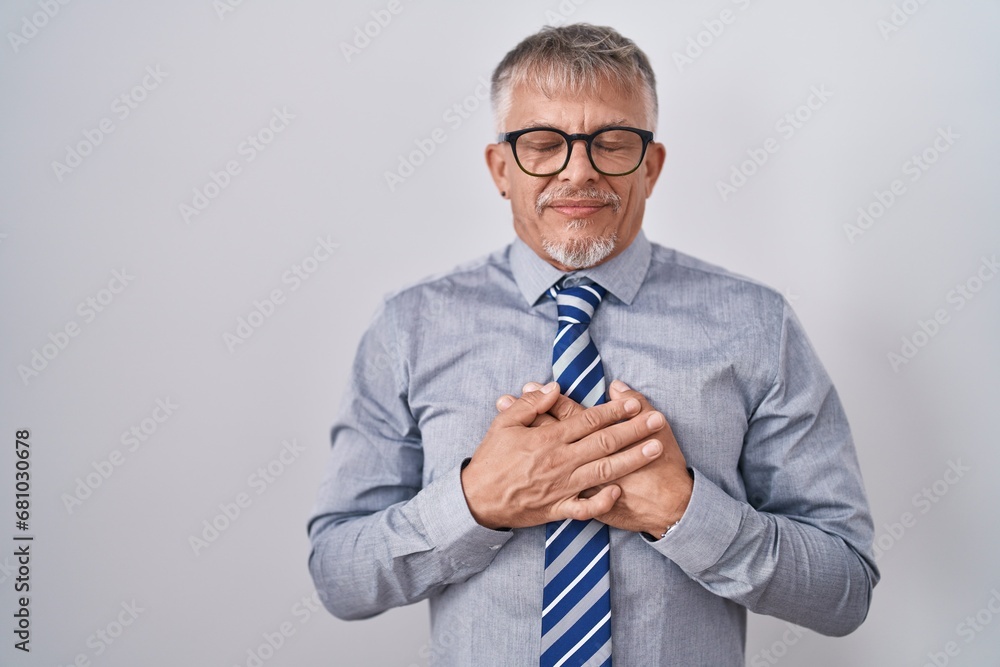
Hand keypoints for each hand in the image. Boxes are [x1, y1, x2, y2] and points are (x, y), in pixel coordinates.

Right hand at [497, 380, 692, 536]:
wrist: (476, 500)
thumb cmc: (490, 459)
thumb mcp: (503, 423)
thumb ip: (530, 404)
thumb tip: (553, 388)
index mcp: (548, 439)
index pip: (588, 420)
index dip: (614, 410)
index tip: (634, 402)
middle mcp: (560, 462)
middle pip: (605, 443)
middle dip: (634, 430)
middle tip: (657, 420)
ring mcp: (562, 487)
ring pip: (604, 471)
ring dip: (632, 459)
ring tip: (654, 449)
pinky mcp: (558, 509)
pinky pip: (585, 508)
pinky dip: (603, 501)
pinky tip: (618, 491)